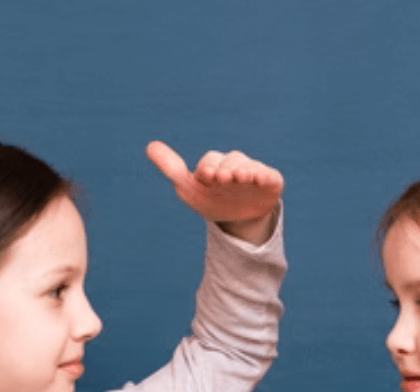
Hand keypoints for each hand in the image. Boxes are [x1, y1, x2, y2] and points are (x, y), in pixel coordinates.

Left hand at [147, 141, 282, 244]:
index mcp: (213, 166)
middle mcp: (233, 165)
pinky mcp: (269, 181)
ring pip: (249, 166)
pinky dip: (265, 176)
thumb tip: (149, 146)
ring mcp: (252, 173)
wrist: (239, 218)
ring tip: (242, 177)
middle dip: (226, 169)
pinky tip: (261, 179)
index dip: (207, 168)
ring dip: (245, 170)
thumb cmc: (211, 199)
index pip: (209, 162)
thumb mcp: (189, 189)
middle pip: (230, 161)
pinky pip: (269, 175)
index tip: (206, 176)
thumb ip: (171, 168)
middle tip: (224, 177)